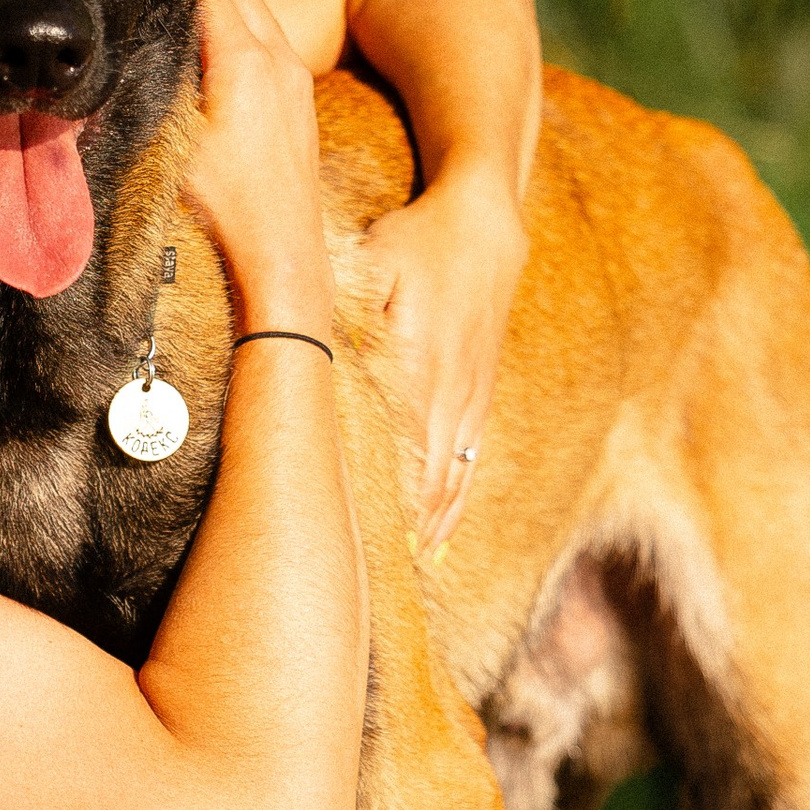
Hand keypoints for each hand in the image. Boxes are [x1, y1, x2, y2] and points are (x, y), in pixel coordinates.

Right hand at [183, 0, 335, 335]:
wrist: (282, 249)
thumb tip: (136, 51)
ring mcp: (299, 81)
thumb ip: (159, 83)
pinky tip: (224, 94)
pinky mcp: (305, 103)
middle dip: (204, 6)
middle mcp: (281, 60)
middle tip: (172, 41)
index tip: (150, 17)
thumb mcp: (174, 139)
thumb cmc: (225, 200)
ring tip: (196, 68)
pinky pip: (276, 52)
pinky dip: (250, 54)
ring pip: (262, 21)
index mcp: (245, 59)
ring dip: (230, 29)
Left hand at [343, 171, 529, 545]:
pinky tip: (436, 541)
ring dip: (426, 531)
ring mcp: (471, 400)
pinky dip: (452, 508)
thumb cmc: (418, 242)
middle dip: (400, 533)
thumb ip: (354, 315)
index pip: (398, 452)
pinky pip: (470, 466)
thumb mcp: (377, 263)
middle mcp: (450, 393)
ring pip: (451, 482)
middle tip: (368, 580)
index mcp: (419, 365)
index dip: (380, 503)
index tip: (356, 544)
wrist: (485, 228)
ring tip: (399, 575)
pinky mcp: (482, 398)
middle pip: (425, 481)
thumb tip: (324, 362)